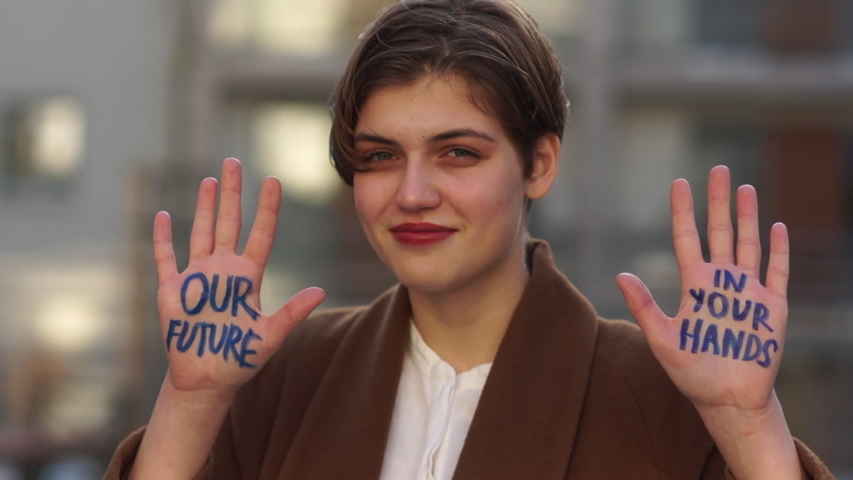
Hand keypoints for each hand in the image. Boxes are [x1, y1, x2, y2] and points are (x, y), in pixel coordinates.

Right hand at [153, 158, 325, 397]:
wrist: (207, 381)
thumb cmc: (241, 360)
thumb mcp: (270, 337)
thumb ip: (292, 313)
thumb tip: (320, 291)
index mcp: (248, 278)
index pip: (261, 234)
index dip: (267, 208)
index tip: (273, 180)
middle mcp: (224, 271)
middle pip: (230, 223)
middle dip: (232, 193)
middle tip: (233, 162)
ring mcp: (197, 278)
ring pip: (201, 232)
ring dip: (204, 207)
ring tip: (210, 180)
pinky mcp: (172, 291)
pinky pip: (166, 258)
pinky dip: (163, 238)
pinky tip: (164, 215)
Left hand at [616, 165, 787, 413]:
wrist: (727, 399)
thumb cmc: (692, 372)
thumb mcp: (663, 339)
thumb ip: (644, 306)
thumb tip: (620, 274)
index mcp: (694, 286)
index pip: (688, 239)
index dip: (684, 211)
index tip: (679, 182)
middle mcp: (721, 283)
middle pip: (720, 232)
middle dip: (719, 201)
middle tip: (718, 169)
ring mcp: (748, 292)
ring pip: (748, 245)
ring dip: (748, 216)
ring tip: (745, 187)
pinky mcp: (771, 308)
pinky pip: (776, 273)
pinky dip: (778, 251)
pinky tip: (775, 226)